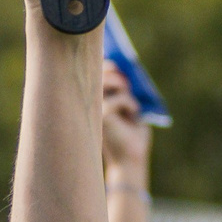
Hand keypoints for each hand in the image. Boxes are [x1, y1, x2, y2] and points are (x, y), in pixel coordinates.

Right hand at [99, 64, 149, 180]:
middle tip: (126, 81)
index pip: (90, 73)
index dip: (102, 64)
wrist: (131, 158)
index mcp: (92, 101)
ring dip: (120, 84)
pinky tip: (133, 114)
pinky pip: (116, 99)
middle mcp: (88, 104)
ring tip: (130, 97)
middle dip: (111, 71)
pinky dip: (129, 103)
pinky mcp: (102, 117)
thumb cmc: (131, 133)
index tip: (116, 62)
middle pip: (93, 73)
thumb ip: (123, 89)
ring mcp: (93, 110)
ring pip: (103, 82)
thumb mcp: (129, 106)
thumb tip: (123, 68)